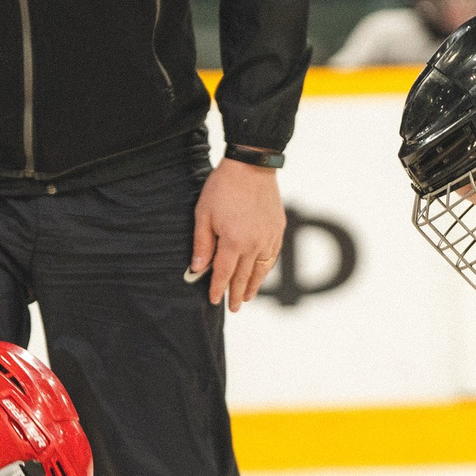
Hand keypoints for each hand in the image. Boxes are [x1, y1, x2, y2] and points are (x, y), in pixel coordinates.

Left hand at [187, 157, 284, 312]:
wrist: (252, 166)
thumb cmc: (223, 188)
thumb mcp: (204, 215)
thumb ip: (202, 245)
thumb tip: (198, 269)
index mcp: (234, 243)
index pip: (224, 274)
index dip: (218, 289)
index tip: (214, 300)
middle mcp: (254, 245)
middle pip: (244, 277)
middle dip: (236, 294)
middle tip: (233, 308)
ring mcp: (269, 238)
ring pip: (261, 270)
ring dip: (254, 286)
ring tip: (248, 297)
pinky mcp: (278, 229)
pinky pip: (272, 256)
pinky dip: (266, 269)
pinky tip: (261, 274)